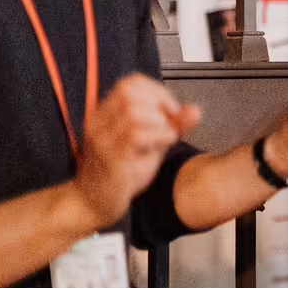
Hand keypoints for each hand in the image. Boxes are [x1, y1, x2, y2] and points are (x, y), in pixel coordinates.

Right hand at [74, 74, 198, 227]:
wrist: (92, 204)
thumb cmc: (120, 174)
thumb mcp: (150, 144)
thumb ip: (171, 126)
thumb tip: (195, 111)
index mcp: (105, 115)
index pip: (130, 83)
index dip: (156, 91)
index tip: (171, 110)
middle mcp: (99, 123)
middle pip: (129, 91)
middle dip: (158, 103)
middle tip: (169, 124)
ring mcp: (102, 140)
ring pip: (133, 112)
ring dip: (158, 122)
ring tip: (163, 138)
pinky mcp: (110, 159)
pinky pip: (135, 136)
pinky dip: (158, 136)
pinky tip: (163, 146)